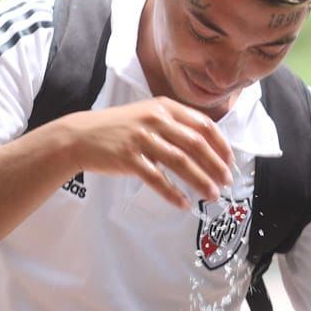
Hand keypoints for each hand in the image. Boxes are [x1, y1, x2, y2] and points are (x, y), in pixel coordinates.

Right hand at [54, 97, 234, 209]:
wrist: (81, 136)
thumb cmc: (118, 128)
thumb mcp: (147, 114)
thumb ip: (174, 124)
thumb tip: (206, 145)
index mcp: (164, 107)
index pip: (203, 124)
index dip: (221, 144)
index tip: (230, 161)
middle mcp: (155, 119)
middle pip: (196, 144)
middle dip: (216, 165)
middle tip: (227, 181)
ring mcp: (142, 138)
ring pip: (181, 162)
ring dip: (200, 180)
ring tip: (212, 195)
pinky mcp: (128, 157)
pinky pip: (157, 178)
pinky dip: (172, 193)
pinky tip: (183, 203)